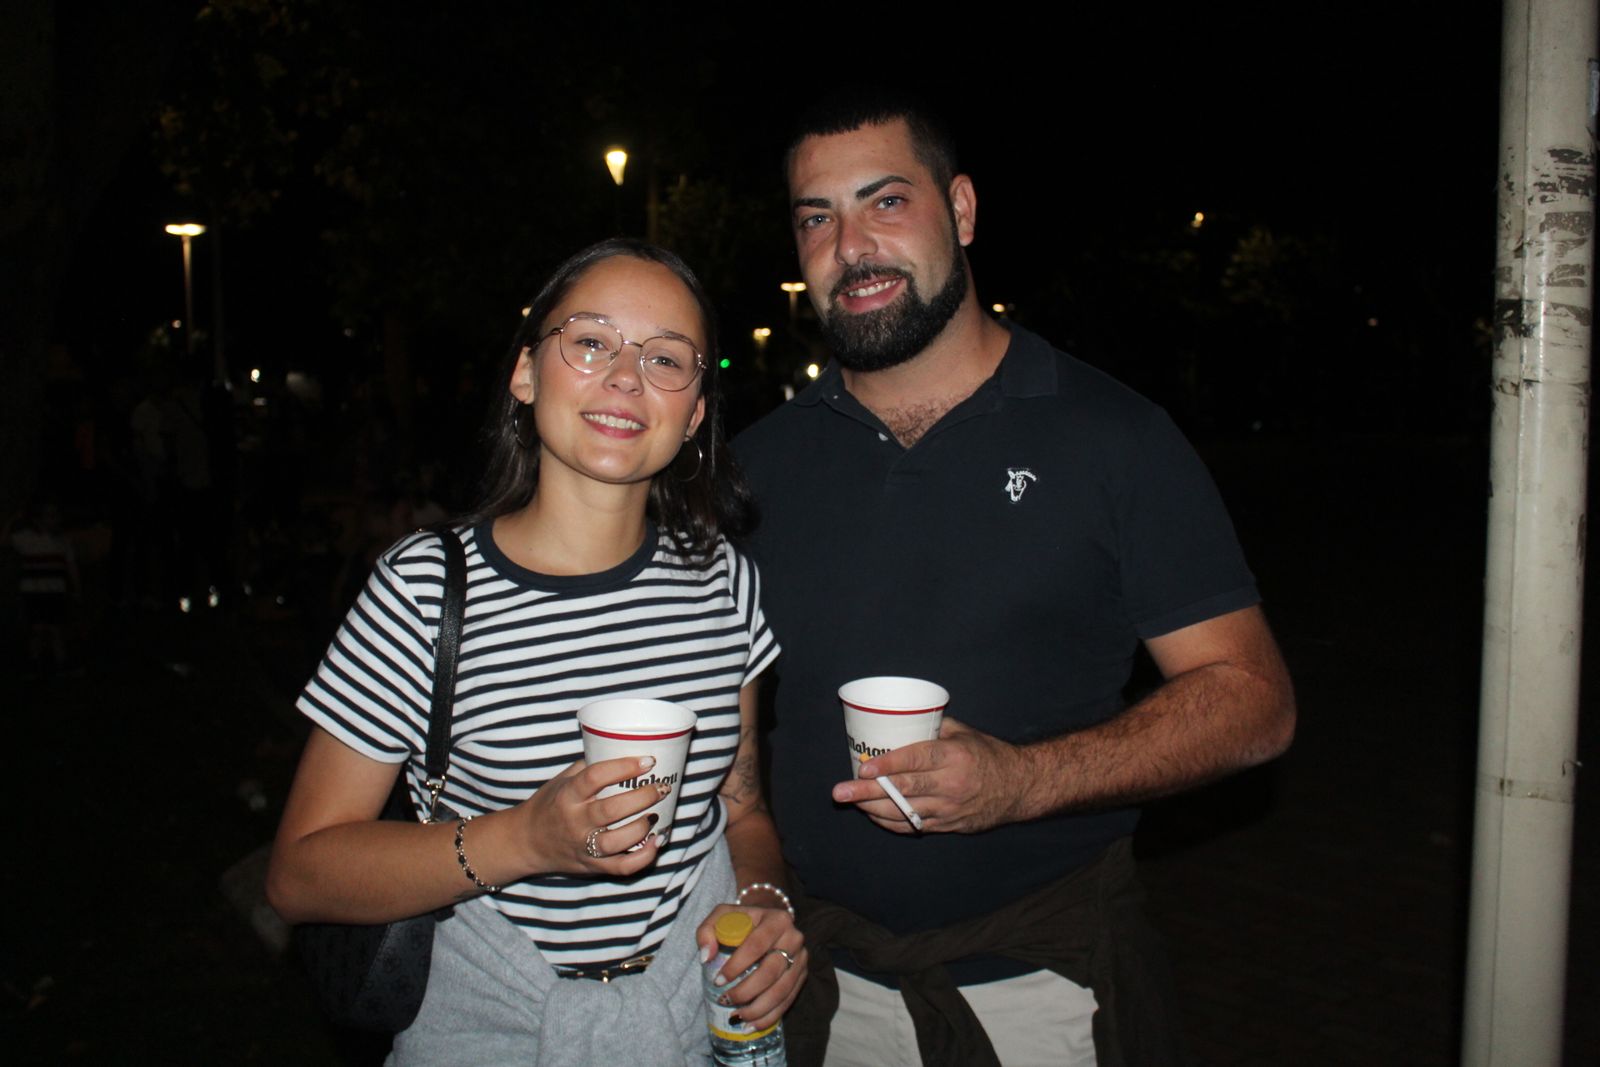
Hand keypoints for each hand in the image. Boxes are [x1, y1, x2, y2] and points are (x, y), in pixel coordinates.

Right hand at [512, 756, 666, 876]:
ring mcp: (583, 846)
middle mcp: (575, 822)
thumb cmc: (550, 805)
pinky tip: (656, 842)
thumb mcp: (562, 780)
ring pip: (617, 841)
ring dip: (643, 827)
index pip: (596, 777)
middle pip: (612, 810)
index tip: (648, 761)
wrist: (526, 842)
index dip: (624, 767)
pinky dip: (643, 858)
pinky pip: (621, 867)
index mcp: (567, 795)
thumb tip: (623, 750)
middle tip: (662, 787)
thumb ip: (588, 767)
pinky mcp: (592, 866)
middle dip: (643, 796)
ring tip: (657, 814)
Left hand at [695, 902, 806, 1032]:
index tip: (718, 981)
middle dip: (747, 991)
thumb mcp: (722, 917)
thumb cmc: (741, 921)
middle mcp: (794, 937)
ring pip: (782, 990)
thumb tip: (706, 957)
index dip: (737, 965)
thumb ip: (707, 932)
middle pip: (771, 971)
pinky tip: (752, 1025)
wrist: (765, 923)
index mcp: (777, 919)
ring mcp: (800, 958)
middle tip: (726, 1000)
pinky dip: (770, 1016)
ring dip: (758, 1009)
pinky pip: (788, 1000)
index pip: (757, 945)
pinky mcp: (802, 975)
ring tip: (737, 1017)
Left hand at [830, 717, 1027, 833]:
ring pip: (904, 812)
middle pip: (903, 790)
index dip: (887, 765)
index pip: (916, 760)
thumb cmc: (989, 755)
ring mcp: (948, 809)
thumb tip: (899, 719)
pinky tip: (874, 815)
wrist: (1019, 788)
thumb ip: (933, 728)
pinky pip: (914, 827)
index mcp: (954, 757)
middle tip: (840, 792)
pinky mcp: (948, 825)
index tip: (863, 768)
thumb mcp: (964, 733)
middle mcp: (950, 785)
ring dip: (873, 809)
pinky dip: (891, 822)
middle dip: (867, 792)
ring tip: (852, 801)